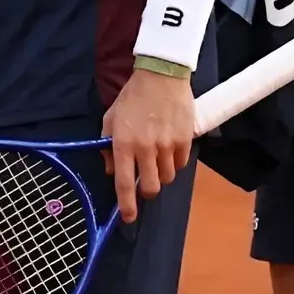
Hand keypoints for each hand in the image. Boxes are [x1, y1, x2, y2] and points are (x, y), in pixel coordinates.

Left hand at [100, 65, 194, 223]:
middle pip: (152, 187)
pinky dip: (174, 162)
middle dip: (148, 190)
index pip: (125, 183)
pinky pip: (180, 163)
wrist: (161, 75)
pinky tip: (169, 147)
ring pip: (168, 177)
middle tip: (146, 181)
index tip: (129, 218)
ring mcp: (168, 145)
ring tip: (157, 157)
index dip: (127, 205)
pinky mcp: (185, 140)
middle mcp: (146, 148)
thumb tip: (113, 171)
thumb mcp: (111, 120)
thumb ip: (108, 147)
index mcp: (124, 144)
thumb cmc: (132, 98)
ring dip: (161, 173)